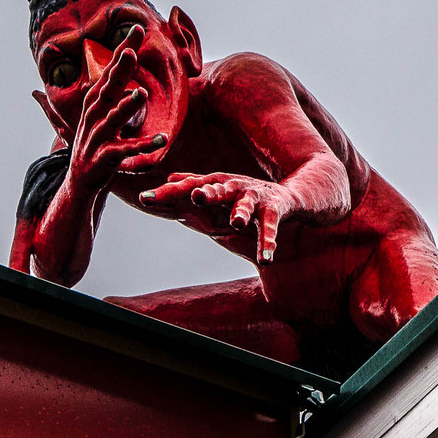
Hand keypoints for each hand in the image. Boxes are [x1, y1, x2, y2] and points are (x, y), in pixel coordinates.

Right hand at [69, 27, 166, 191]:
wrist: (81, 179)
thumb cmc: (96, 140)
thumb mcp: (101, 110)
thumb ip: (111, 84)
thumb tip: (123, 55)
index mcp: (97, 100)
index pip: (111, 69)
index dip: (123, 49)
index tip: (137, 28)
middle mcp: (95, 113)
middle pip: (108, 87)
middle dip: (119, 69)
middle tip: (131, 51)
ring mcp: (99, 135)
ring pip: (113, 118)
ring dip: (126, 106)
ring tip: (141, 94)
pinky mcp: (106, 157)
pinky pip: (127, 150)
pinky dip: (143, 145)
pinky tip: (161, 140)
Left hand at [141, 173, 292, 263]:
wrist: (292, 194)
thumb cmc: (248, 194)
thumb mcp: (221, 189)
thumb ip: (194, 184)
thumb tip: (168, 178)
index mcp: (217, 184)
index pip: (188, 188)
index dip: (167, 194)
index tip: (145, 198)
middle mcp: (234, 187)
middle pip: (217, 189)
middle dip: (207, 193)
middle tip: (195, 197)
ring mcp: (255, 198)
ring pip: (246, 205)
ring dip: (241, 213)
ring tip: (236, 223)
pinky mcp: (275, 210)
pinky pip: (270, 228)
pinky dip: (269, 243)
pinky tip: (266, 259)